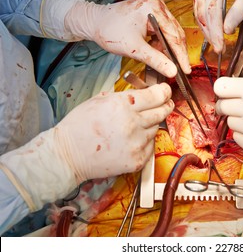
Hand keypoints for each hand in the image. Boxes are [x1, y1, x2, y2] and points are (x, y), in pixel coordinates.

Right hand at [56, 83, 173, 181]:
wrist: (67, 156)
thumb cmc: (79, 127)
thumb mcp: (98, 100)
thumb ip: (123, 97)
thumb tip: (143, 94)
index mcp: (122, 105)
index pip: (155, 95)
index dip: (164, 91)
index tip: (165, 91)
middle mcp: (132, 124)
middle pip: (161, 111)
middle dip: (165, 105)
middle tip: (166, 103)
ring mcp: (137, 144)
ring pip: (155, 129)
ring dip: (150, 125)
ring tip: (134, 126)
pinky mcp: (138, 160)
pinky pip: (150, 146)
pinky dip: (145, 142)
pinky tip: (131, 141)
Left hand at [64, 0, 190, 77]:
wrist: (95, 23)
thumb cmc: (110, 30)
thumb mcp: (134, 49)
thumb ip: (155, 60)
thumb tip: (172, 71)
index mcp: (154, 8)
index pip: (174, 36)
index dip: (181, 55)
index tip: (185, 69)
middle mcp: (157, 5)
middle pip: (175, 33)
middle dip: (176, 53)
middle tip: (179, 69)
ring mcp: (155, 8)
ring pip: (170, 33)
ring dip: (168, 49)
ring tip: (164, 61)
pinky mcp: (152, 14)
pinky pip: (163, 32)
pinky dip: (161, 44)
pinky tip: (157, 52)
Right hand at [191, 0, 242, 52]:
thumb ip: (239, 10)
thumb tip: (228, 31)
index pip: (212, 11)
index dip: (215, 32)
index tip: (220, 47)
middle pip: (202, 14)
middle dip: (210, 34)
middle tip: (220, 49)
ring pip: (198, 11)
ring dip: (207, 29)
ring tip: (217, 42)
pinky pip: (198, 6)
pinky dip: (205, 20)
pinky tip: (212, 30)